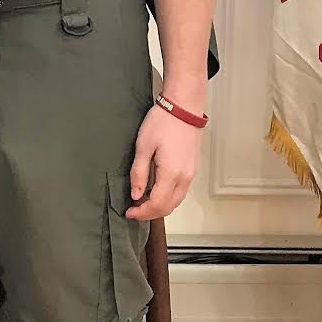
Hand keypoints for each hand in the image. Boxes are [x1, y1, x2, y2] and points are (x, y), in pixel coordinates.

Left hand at [124, 102, 201, 220]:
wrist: (183, 107)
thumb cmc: (163, 122)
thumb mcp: (143, 147)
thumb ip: (139, 173)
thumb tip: (136, 194)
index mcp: (171, 174)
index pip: (156, 204)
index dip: (142, 213)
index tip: (129, 212)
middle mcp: (185, 178)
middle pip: (168, 207)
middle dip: (150, 213)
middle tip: (134, 211)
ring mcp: (191, 173)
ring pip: (176, 201)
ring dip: (160, 206)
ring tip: (142, 203)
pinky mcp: (192, 168)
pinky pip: (181, 191)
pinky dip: (168, 198)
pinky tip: (156, 192)